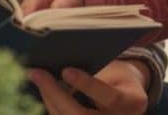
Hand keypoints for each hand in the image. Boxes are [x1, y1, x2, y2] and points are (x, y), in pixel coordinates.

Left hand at [29, 60, 148, 114]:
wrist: (128, 101)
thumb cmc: (121, 80)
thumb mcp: (119, 74)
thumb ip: (98, 72)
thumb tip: (62, 62)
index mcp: (131, 102)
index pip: (109, 96)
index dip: (88, 85)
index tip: (66, 70)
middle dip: (55, 94)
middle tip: (37, 73)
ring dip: (48, 99)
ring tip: (36, 78)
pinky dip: (50, 106)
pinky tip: (41, 90)